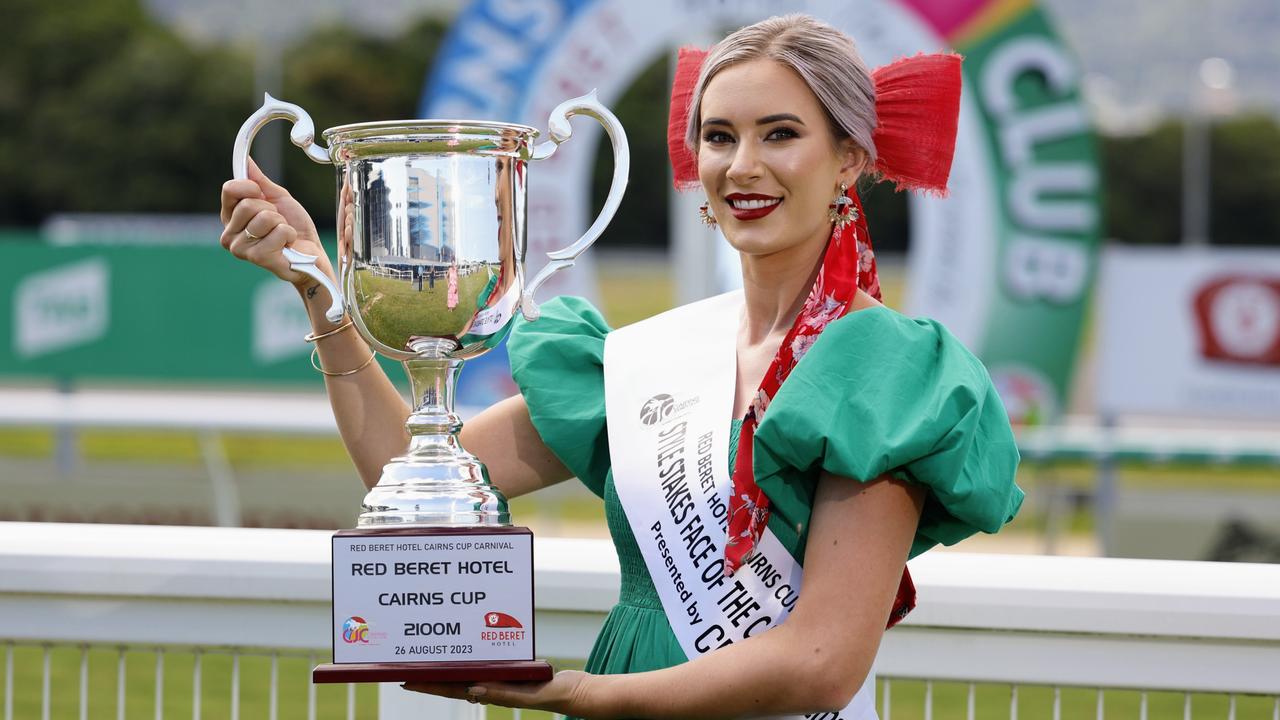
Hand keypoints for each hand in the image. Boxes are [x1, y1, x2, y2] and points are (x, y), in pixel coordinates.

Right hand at [218, 158, 330, 285]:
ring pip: (264, 217)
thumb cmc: (293, 228)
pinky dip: (289, 234)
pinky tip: (287, 245)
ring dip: (282, 223)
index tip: (262, 194)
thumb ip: (260, 182)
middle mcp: (229, 235)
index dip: (250, 187)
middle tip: (278, 222)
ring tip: (283, 235)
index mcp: (231, 218)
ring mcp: (241, 248)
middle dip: (271, 209)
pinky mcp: (257, 257)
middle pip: (248, 204)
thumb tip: (247, 161)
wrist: (311, 255)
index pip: (229, 189)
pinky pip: (278, 231)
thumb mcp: (277, 199)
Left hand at [403, 670, 595, 716]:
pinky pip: (489, 659)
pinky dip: (476, 655)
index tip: (406, 680)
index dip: (429, 685)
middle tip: (409, 665)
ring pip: (469, 668)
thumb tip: (473, 690)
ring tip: (434, 654)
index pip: (452, 688)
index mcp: (491, 692)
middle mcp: (492, 684)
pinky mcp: (513, 669)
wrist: (576, 691)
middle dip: (432, 674)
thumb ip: (503, 694)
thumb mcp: (528, 696)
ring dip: (452, 663)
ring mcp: (502, 677)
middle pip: (454, 679)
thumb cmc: (555, 694)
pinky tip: (471, 647)